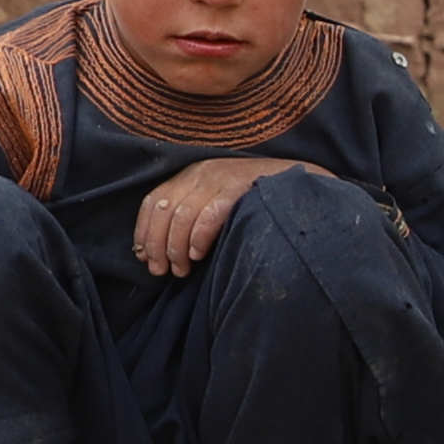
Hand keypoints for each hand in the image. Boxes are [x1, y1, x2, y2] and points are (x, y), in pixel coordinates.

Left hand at [131, 157, 294, 277]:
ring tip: (183, 269)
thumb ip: (191, 219)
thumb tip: (156, 252)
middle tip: (162, 271)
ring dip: (177, 247)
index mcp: (191, 175)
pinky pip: (208, 214)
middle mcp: (201, 172)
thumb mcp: (215, 206)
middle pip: (164, 210)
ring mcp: (220, 177)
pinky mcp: (238, 186)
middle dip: (158, 245)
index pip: (153, 201)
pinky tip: (200, 255)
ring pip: (182, 215)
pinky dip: (199, 238)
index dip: (144, 231)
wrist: (300, 187)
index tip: (143, 257)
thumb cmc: (254, 206)